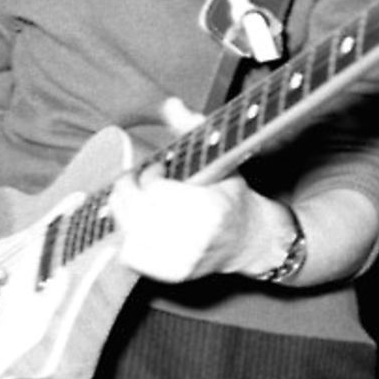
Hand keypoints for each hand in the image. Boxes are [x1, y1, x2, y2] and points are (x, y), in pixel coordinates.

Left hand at [109, 97, 289, 282]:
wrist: (249, 240)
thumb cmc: (231, 195)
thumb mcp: (219, 158)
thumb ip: (193, 129)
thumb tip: (170, 103)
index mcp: (210, 210)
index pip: (157, 189)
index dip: (152, 173)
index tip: (162, 168)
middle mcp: (196, 241)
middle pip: (136, 210)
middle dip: (133, 190)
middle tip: (145, 182)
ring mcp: (182, 262)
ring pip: (129, 231)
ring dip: (129, 212)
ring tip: (144, 203)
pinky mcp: (171, 275)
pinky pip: (130, 254)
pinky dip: (131, 236)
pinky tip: (145, 226)